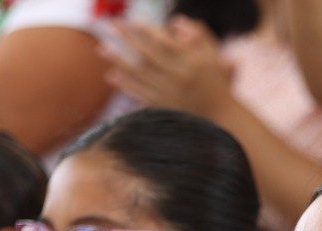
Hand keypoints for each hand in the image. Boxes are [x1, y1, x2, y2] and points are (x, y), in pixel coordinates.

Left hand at [103, 16, 233, 116]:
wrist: (219, 117)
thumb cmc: (215, 82)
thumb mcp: (213, 55)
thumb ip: (199, 35)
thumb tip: (175, 22)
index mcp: (191, 62)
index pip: (164, 42)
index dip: (147, 31)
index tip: (133, 22)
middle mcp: (178, 77)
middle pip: (148, 55)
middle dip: (128, 40)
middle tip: (111, 26)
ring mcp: (169, 94)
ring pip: (140, 74)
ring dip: (120, 61)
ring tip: (102, 49)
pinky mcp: (164, 108)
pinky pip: (141, 94)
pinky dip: (126, 85)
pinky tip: (112, 75)